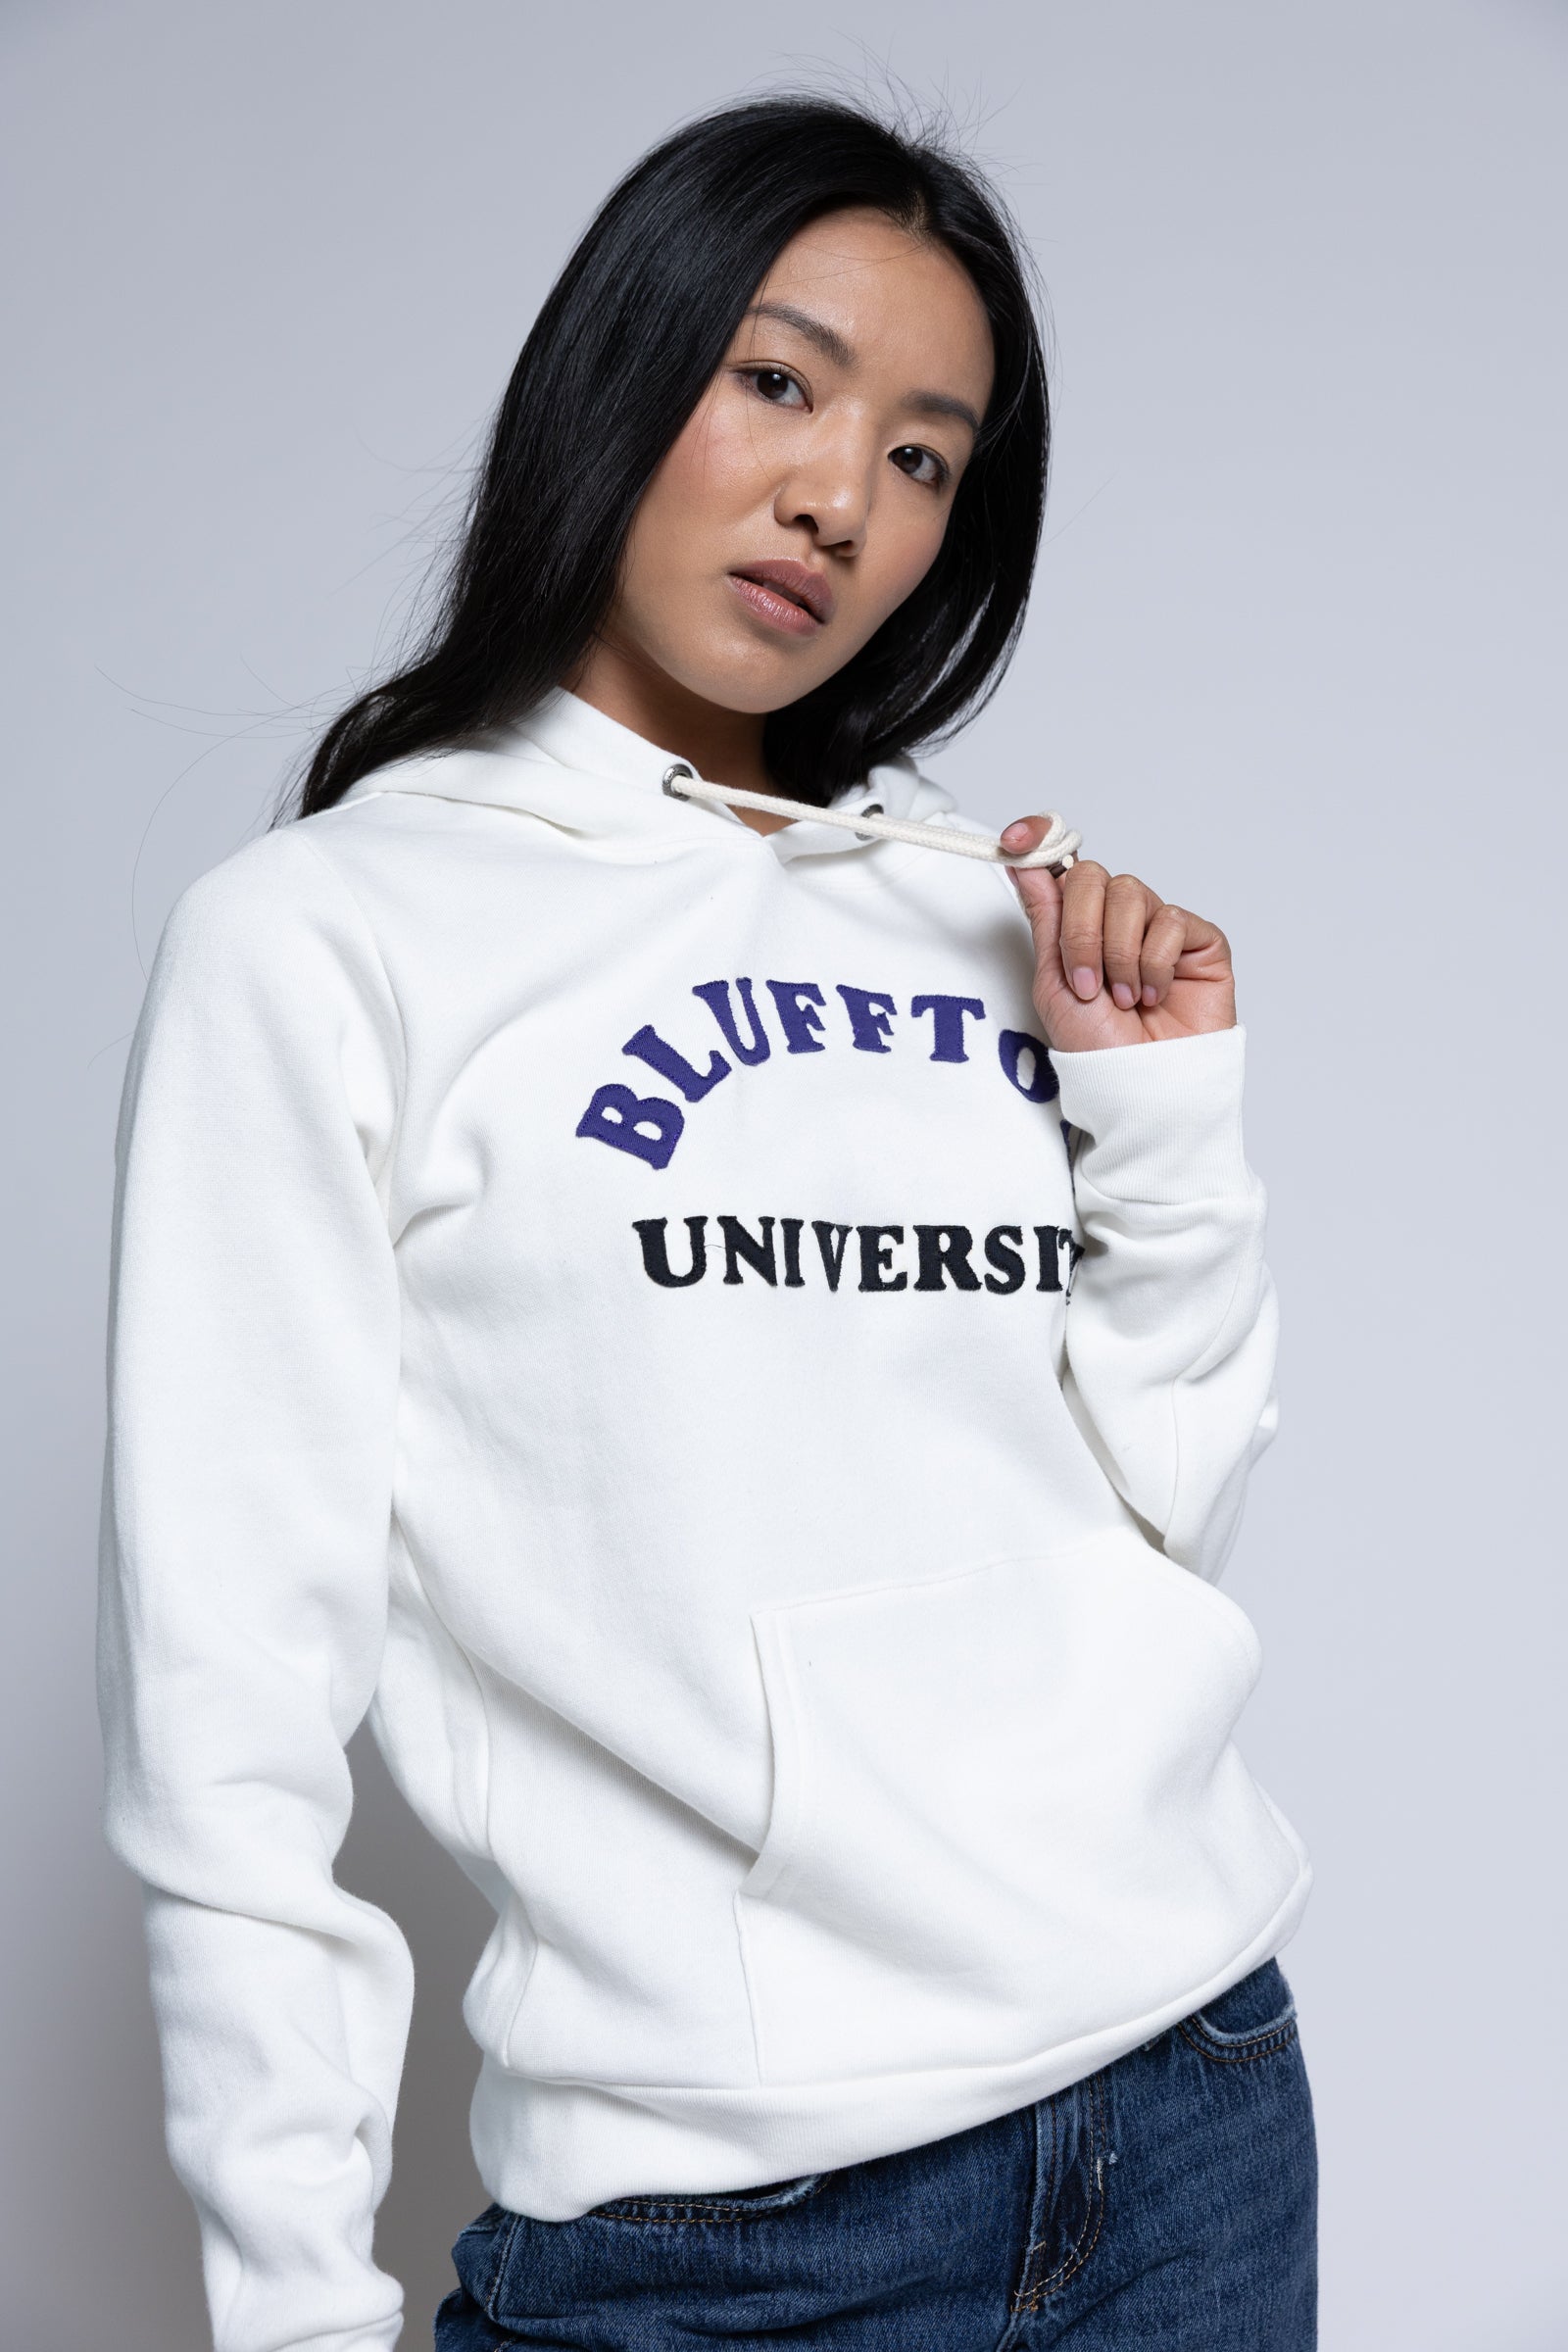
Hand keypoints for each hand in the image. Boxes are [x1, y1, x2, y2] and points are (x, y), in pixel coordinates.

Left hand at [1001, 819, 1236, 1051]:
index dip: (1040, 842)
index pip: (1062, 866)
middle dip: (1082, 931)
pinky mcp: (1199, 940)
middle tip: (1087, 981)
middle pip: (1092, 876)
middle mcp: (1118, 920)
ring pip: (1130, 894)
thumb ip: (1046, 920)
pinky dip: (1155, 964)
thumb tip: (1024, 863)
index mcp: (1079, 927)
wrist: (1143, 1086)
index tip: (1014, 841)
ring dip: (1118, 954)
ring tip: (1124, 999)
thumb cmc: (1099, 1048)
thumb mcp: (1053, 983)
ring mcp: (1159, 928)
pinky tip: (1155, 995)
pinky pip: (1169, 921)